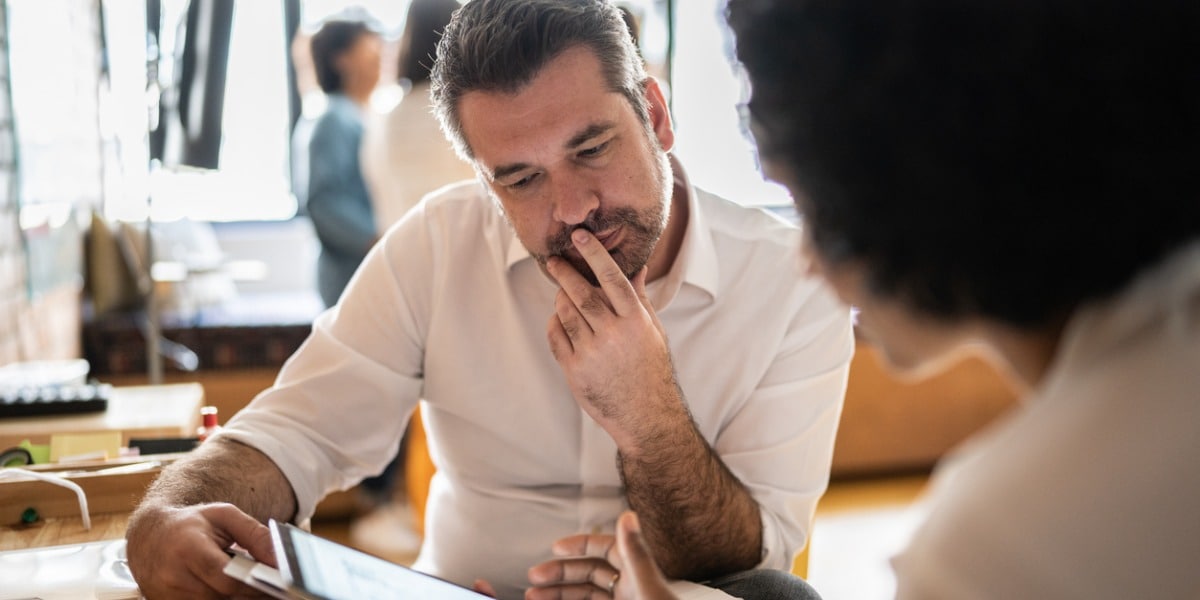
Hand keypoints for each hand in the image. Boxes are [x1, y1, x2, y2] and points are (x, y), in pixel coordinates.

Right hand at [125, 502, 275, 598]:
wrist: (149, 536)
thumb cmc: (191, 524)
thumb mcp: (225, 516)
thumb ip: (255, 534)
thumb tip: (280, 559)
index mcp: (188, 549)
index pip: (225, 576)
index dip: (253, 583)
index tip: (278, 583)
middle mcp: (174, 577)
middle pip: (223, 596)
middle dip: (252, 593)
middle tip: (275, 589)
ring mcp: (168, 596)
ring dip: (239, 598)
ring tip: (256, 588)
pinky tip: (236, 592)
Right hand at [526, 511, 676, 599]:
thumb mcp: (647, 589)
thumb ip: (635, 554)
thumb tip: (628, 514)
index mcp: (638, 574)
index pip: (606, 549)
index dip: (581, 545)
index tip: (555, 547)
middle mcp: (629, 589)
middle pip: (590, 573)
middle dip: (561, 574)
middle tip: (533, 578)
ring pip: (585, 596)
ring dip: (559, 595)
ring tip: (532, 597)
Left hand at [545, 229, 685, 447]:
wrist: (646, 415)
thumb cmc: (651, 369)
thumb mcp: (653, 331)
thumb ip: (640, 298)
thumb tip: (637, 267)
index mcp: (636, 321)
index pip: (612, 278)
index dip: (594, 254)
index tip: (580, 236)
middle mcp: (613, 334)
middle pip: (581, 293)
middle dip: (565, 273)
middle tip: (555, 260)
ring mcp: (592, 353)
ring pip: (565, 313)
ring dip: (559, 298)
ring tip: (561, 293)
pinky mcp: (575, 370)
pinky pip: (556, 337)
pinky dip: (554, 323)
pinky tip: (559, 320)